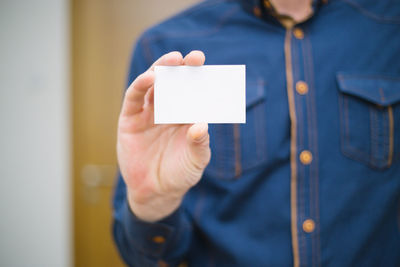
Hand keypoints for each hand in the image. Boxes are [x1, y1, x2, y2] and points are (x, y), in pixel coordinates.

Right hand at [117, 51, 210, 221]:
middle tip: (195, 58)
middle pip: (175, 83)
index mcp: (186, 116)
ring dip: (162, 71)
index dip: (200, 78)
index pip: (193, 92)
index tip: (211, 68)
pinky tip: (151, 77)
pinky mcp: (130, 119)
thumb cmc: (179, 174)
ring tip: (173, 61)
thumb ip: (200, 144)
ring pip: (154, 85)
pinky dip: (141, 85)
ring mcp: (148, 113)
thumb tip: (201, 125)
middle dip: (184, 69)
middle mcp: (168, 110)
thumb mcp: (195, 161)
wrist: (155, 192)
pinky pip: (134, 98)